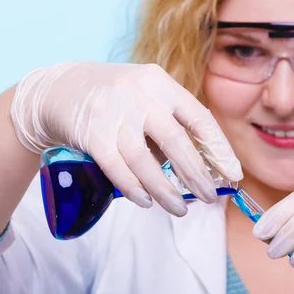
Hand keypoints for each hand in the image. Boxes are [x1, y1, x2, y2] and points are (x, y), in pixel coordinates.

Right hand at [10, 61, 242, 215]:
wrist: (59, 88)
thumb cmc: (115, 98)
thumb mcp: (146, 96)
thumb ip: (171, 122)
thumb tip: (204, 165)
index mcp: (160, 83)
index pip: (199, 118)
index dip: (219, 149)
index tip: (234, 173)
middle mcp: (139, 94)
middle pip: (176, 141)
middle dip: (196, 175)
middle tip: (210, 197)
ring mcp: (113, 112)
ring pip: (146, 160)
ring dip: (166, 191)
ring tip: (179, 210)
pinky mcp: (91, 132)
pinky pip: (118, 168)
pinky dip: (134, 188)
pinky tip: (147, 202)